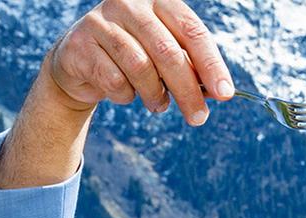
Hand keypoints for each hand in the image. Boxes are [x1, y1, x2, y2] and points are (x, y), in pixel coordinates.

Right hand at [44, 0, 233, 124]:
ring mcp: (101, 21)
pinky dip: (126, 96)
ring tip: (158, 104)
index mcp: (158, 1)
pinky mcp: (80, 44)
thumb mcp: (164, 57)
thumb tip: (219, 90)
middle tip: (199, 118)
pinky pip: (114, 80)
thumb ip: (191, 67)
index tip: (225, 93)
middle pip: (167, 52)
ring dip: (155, 95)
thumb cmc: (134, 57)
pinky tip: (126, 93)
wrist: (81, 62)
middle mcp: (128, 4)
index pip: (192, 30)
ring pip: (141, 67)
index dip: (211, 64)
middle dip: (188, 91)